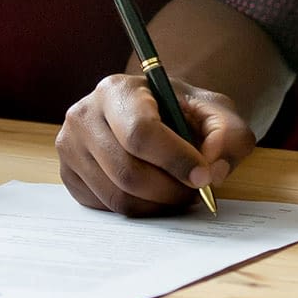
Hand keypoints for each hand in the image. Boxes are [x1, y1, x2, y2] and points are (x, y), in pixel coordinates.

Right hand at [56, 73, 255, 216]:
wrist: (154, 113)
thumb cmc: (182, 111)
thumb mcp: (215, 111)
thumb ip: (228, 134)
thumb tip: (212, 169)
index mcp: (117, 89)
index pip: (141, 133)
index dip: (176, 160)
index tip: (203, 176)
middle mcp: (84, 115)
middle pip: (128, 172)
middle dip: (169, 190)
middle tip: (195, 191)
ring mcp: (70, 147)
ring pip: (117, 196)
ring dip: (157, 204)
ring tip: (179, 192)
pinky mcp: (69, 176)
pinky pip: (105, 208)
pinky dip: (138, 209)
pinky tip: (154, 193)